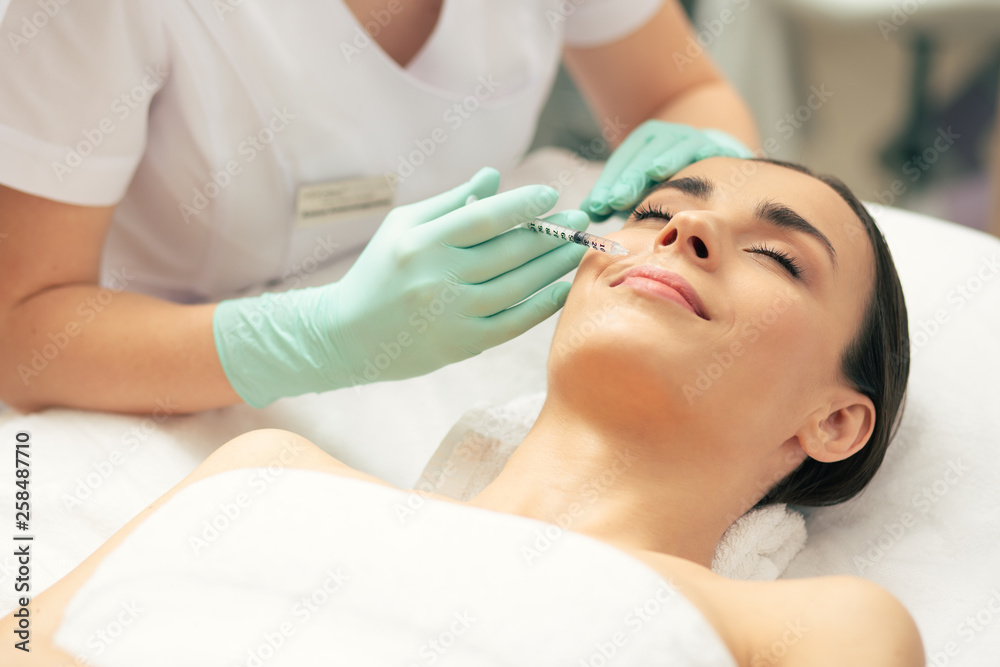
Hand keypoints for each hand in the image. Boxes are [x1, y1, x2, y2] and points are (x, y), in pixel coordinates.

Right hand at [213, 167, 588, 406]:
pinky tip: (562, 289)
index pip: (485, 218)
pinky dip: (542, 305)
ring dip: (554, 266)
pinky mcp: (462, 344)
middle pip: (510, 251)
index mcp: (422, 242)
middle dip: (552, 232)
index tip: (551, 195)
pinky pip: (513, 322)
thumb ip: (450, 202)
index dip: (523, 205)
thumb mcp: (402, 227)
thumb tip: (494, 178)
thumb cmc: (378, 272)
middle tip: (581, 220)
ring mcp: (451, 314)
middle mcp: (438, 277)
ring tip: (577, 249)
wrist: (347, 335)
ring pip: (518, 286)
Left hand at [580, 120, 752, 220]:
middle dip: (627, 179)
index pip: (621, 162)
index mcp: (644, 143)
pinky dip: (690, 158)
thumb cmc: (673, 179)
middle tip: (612, 202)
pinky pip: (700, 151)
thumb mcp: (641, 187)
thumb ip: (614, 199)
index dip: (607, 184)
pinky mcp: (712, 146)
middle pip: (641, 156)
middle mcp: (665, 136)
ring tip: (648, 177)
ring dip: (657, 164)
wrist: (717, 159)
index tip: (596, 206)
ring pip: (670, 149)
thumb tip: (587, 213)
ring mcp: (689, 138)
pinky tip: (677, 171)